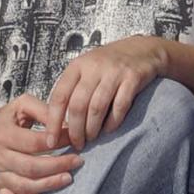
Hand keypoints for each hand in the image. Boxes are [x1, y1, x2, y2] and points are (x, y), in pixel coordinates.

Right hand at [0, 95, 81, 193]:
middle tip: (78, 161)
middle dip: (57, 166)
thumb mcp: (24, 104)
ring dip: (48, 184)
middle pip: (30, 167)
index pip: (33, 142)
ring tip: (68, 178)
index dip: (56, 142)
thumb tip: (65, 125)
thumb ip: (43, 110)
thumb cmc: (11, 117)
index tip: (74, 140)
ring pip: (23, 185)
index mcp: (3, 133)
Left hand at [43, 37, 168, 150]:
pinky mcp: (132, 78)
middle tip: (77, 143)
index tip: (51, 140)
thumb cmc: (109, 63)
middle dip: (75, 130)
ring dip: (92, 129)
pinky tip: (109, 129)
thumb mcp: (86, 68)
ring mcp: (113, 72)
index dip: (53, 121)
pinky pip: (120, 106)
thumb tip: (58, 122)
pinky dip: (113, 122)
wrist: (142, 49)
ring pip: (97, 108)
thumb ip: (73, 89)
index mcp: (77, 66)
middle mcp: (93, 67)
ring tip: (91, 138)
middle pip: (78, 105)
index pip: (59, 96)